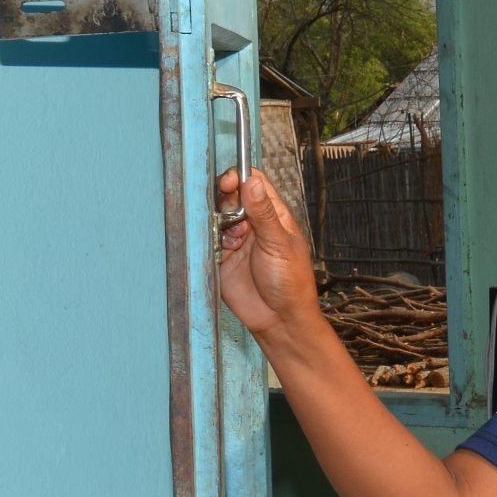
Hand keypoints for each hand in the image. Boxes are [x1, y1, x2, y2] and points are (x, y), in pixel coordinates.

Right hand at [216, 169, 320, 340]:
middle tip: (230, 218)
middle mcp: (252, 224)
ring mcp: (235, 240)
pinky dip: (206, 240)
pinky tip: (218, 250)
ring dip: (216, 223)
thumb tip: (252, 182)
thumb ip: (263, 213)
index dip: (240, 177)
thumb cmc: (290, 282)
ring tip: (231, 241)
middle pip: (229, 197)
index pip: (254, 183)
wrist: (279, 319)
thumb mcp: (279, 244)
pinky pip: (205, 239)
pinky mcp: (219, 257)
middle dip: (224, 201)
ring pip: (214, 217)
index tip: (229, 182)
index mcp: (273, 216)